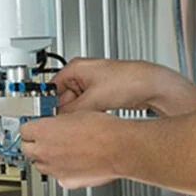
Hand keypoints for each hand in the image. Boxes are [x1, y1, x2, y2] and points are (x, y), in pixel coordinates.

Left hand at [19, 112, 125, 188]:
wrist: (118, 148)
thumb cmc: (102, 130)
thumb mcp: (74, 114)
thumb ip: (57, 123)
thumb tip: (54, 125)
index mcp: (42, 131)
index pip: (24, 130)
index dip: (31, 128)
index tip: (35, 127)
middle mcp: (44, 152)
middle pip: (27, 149)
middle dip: (35, 144)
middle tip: (47, 139)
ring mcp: (53, 169)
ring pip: (41, 164)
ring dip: (47, 158)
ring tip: (64, 151)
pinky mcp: (65, 181)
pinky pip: (57, 176)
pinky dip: (62, 170)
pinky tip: (74, 162)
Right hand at [53, 58, 195, 115]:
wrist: (152, 86)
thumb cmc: (128, 81)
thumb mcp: (93, 99)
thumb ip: (72, 112)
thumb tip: (59, 122)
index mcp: (75, 68)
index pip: (50, 88)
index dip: (47, 105)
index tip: (44, 119)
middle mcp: (82, 75)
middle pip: (61, 98)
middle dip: (63, 113)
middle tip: (64, 127)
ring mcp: (91, 85)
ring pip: (73, 105)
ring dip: (76, 116)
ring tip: (81, 123)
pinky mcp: (100, 95)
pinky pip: (85, 108)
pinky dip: (86, 115)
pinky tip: (91, 121)